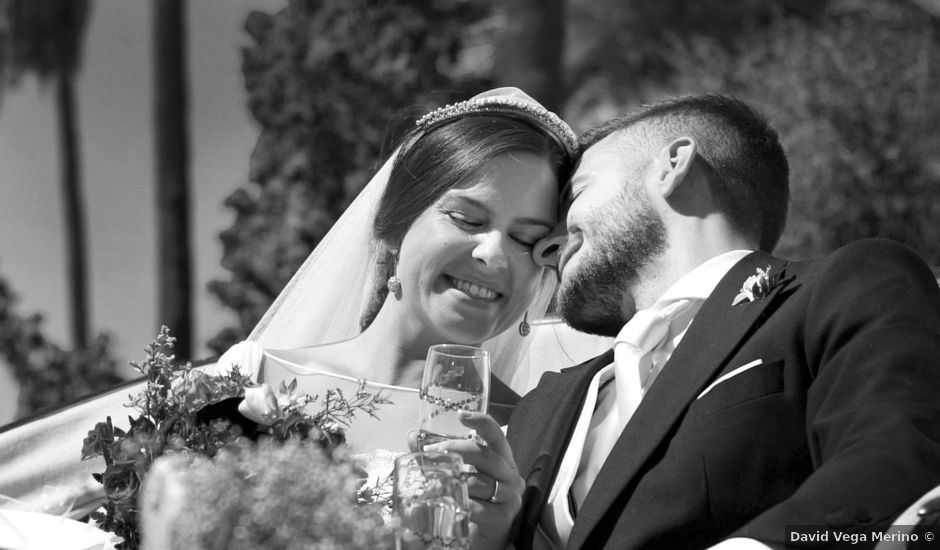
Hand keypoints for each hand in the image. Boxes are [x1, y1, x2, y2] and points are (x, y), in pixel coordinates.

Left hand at [408, 411, 522, 549]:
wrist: (484, 541)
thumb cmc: (473, 503)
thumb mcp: (459, 476)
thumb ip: (439, 456)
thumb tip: (412, 436)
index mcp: (503, 461)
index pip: (497, 435)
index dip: (481, 422)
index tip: (461, 415)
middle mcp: (511, 476)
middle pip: (486, 455)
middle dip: (456, 450)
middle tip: (431, 451)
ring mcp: (510, 497)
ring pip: (480, 482)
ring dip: (453, 481)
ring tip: (433, 483)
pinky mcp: (503, 518)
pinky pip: (478, 507)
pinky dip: (461, 505)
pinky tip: (448, 505)